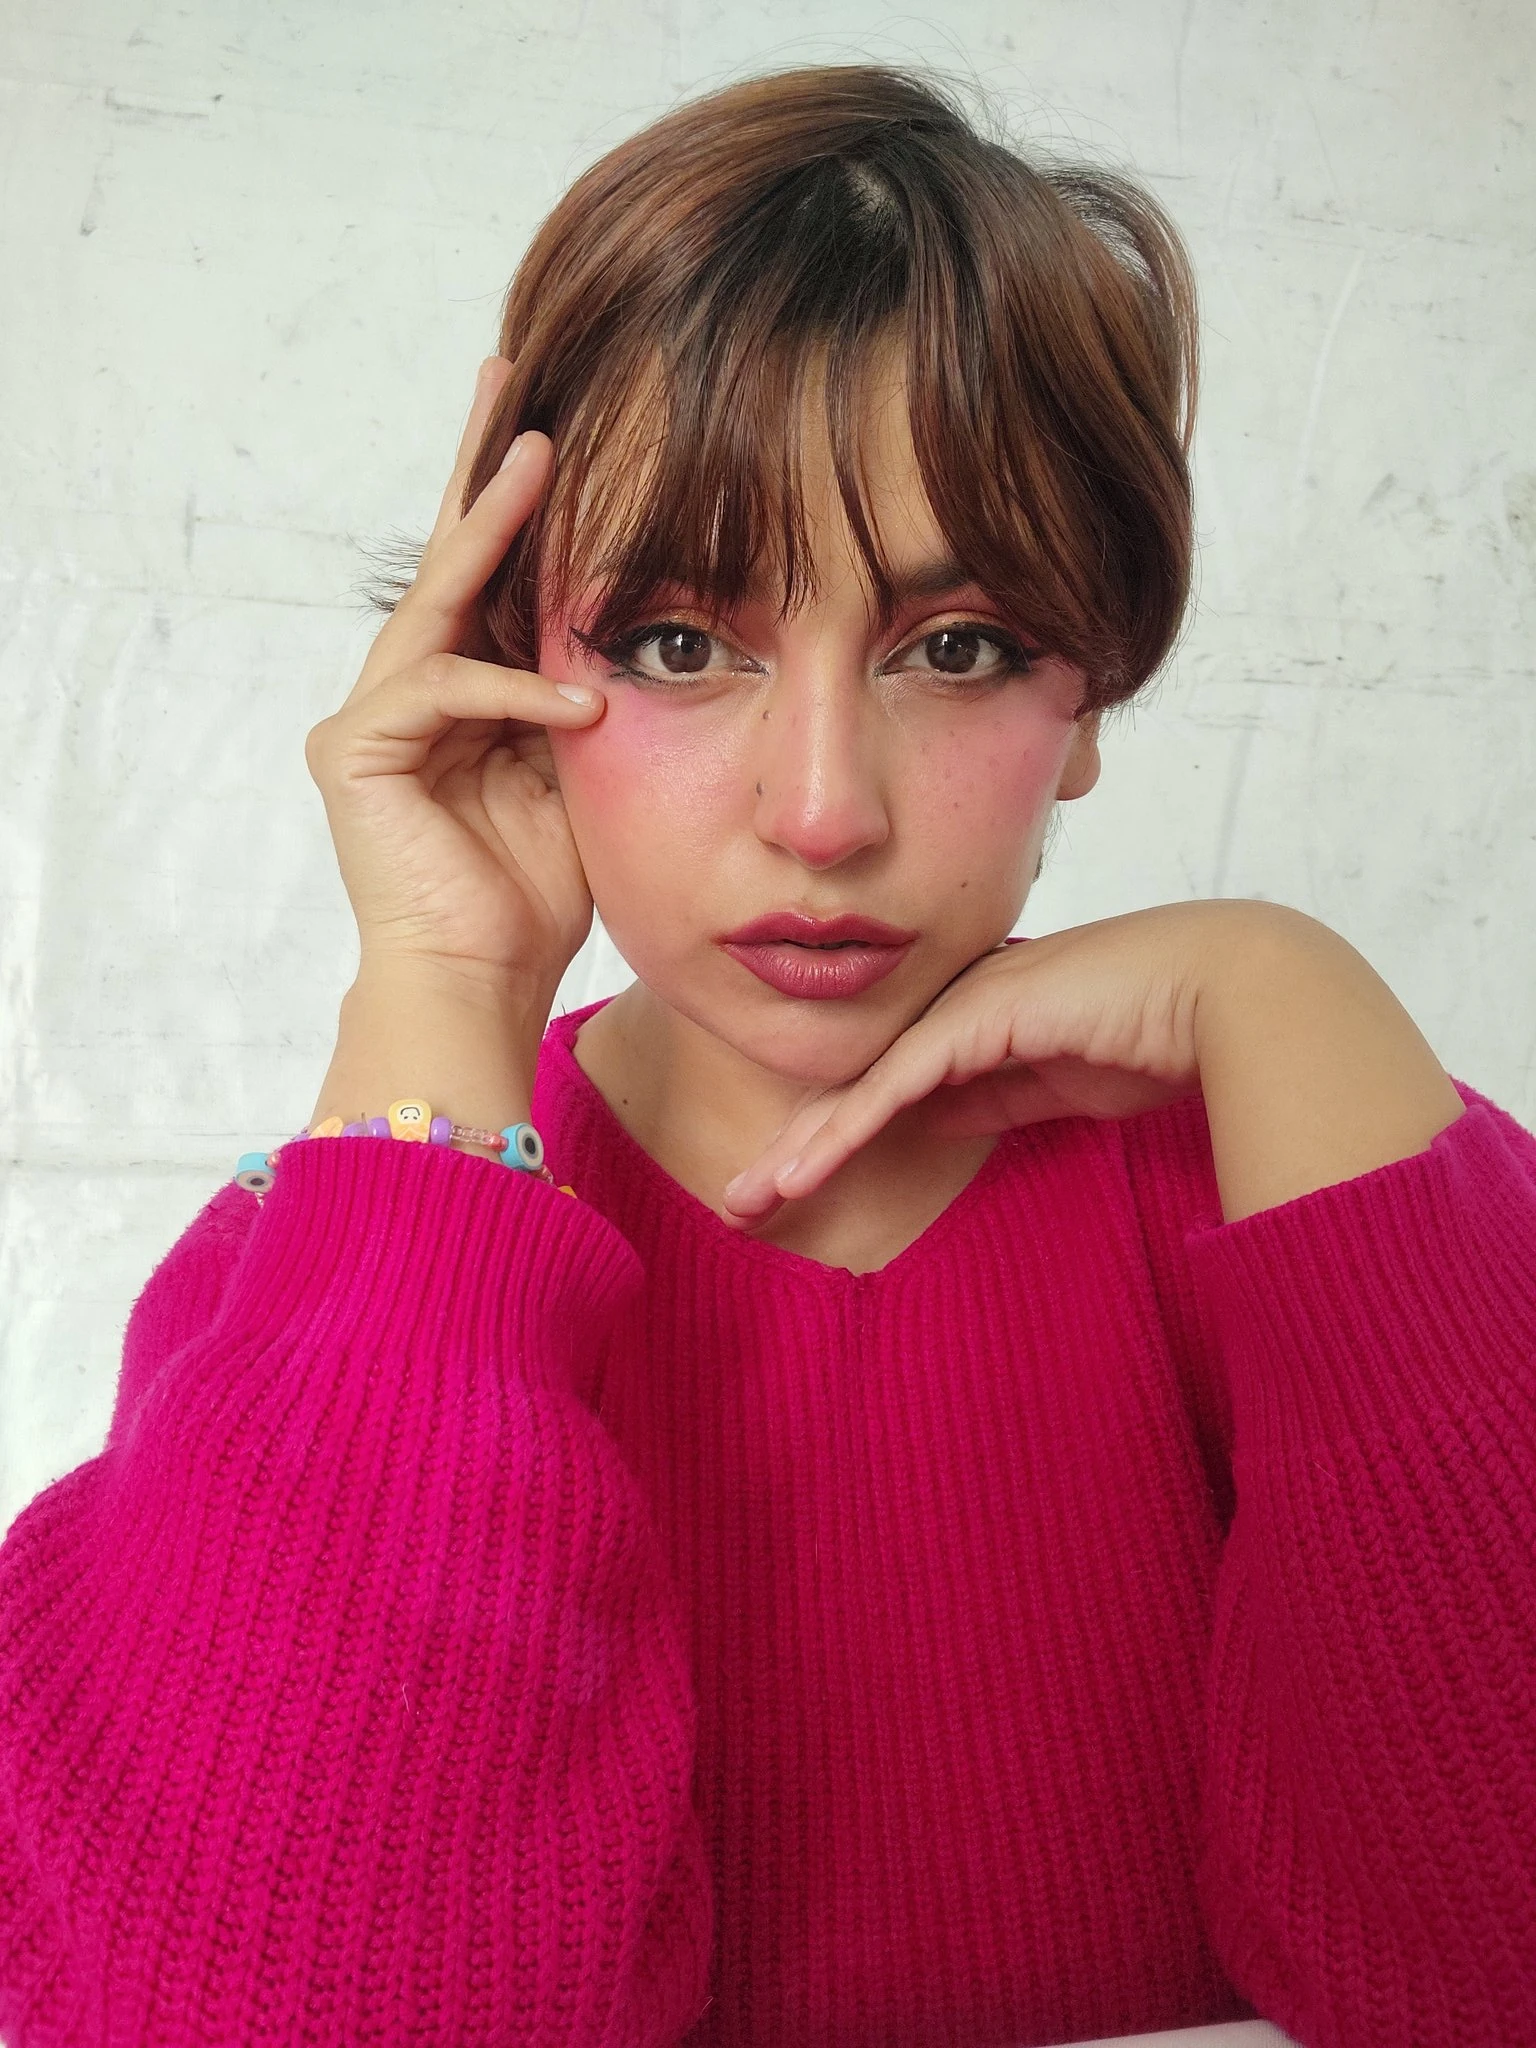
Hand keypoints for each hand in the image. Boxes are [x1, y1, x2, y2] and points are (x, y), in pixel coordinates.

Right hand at [303, 357, 605, 1002]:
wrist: (480, 982)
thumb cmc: (533, 894)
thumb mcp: (580, 774)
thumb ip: (578, 699)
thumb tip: (620, 634)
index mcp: (466, 698)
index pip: (495, 584)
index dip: (523, 508)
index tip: (557, 427)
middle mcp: (408, 695)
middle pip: (450, 562)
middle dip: (483, 470)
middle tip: (507, 375)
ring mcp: (373, 720)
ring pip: (437, 603)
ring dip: (491, 530)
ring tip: (538, 458)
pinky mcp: (352, 753)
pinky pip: (440, 692)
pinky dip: (512, 697)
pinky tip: (577, 711)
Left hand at [721, 900, 1271, 1226]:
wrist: (1226, 992)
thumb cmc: (1159, 1034)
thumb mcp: (1058, 1083)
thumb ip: (991, 1096)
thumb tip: (930, 1118)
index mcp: (973, 1021)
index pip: (884, 1090)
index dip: (831, 1140)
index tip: (787, 1190)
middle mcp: (954, 1008)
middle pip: (854, 1089)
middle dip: (796, 1150)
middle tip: (741, 1205)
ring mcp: (960, 1008)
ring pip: (859, 1090)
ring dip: (801, 1150)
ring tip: (747, 1202)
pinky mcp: (976, 1018)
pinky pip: (894, 1085)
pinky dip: (846, 1132)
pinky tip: (801, 1170)